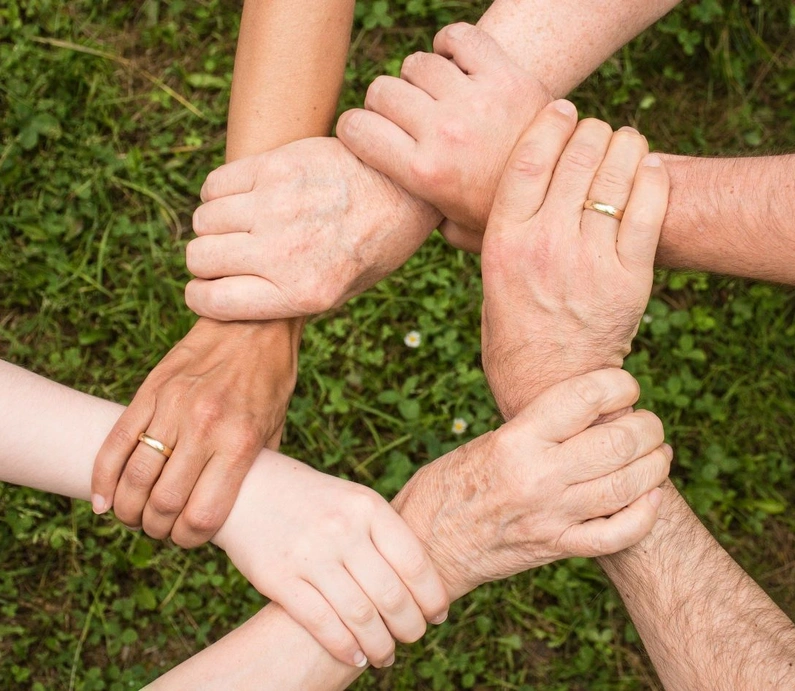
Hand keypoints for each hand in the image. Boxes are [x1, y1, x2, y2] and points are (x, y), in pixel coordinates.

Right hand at [91, 318, 299, 546]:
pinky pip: (116, 442)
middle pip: (163, 503)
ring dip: (128, 509)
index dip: (189, 539)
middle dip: (156, 529)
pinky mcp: (151, 390)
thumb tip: (237, 508)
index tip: (188, 539)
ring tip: (134, 516)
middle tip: (159, 529)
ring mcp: (173, 407)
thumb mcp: (275, 428)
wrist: (253, 323)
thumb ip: (254, 469)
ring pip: (134, 477)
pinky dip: (102, 478)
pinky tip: (103, 500)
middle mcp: (204, 427)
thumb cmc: (270, 380)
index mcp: (239, 442)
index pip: (202, 515)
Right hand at [184, 137, 441, 320]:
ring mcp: (277, 206)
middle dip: (205, 261)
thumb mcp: (341, 292)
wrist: (405, 189)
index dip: (201, 297)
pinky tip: (243, 198)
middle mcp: (285, 252)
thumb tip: (230, 298)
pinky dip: (218, 194)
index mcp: (302, 293)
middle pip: (200, 258)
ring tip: (239, 225)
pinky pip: (215, 184)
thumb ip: (287, 299)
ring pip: (203, 220)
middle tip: (227, 256)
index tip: (206, 289)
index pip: (212, 301)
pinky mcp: (276, 166)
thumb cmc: (373, 246)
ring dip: (213, 226)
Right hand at [212, 453, 448, 668]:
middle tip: (414, 638)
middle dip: (410, 626)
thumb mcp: (353, 500)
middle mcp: (342, 529)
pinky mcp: (279, 578)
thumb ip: (383, 533)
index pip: (414, 562)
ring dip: (381, 645)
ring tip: (387, 656)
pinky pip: (322, 623)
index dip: (432, 596)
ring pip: (360, 616)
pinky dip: (345, 648)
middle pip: (391, 595)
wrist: (248, 487)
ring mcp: (310, 554)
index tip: (438, 615)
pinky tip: (356, 657)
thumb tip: (422, 582)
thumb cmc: (312, 499)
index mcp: (367, 507)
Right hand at [337, 22, 549, 252]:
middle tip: (404, 117)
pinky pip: (459, 37)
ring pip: (417, 64)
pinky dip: (450, 44)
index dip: (354, 128)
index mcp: (424, 173)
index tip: (365, 133)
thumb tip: (397, 211)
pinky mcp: (505, 75)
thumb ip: (421, 218)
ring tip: (434, 96)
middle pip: (382, 91)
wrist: (566, 191)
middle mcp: (444, 132)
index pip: (356, 128)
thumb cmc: (503, 214)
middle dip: (384, 104)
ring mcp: (475, 100)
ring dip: (419, 78)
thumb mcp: (456, 231)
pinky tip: (454, 64)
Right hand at [392, 369, 669, 598]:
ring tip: (658, 453)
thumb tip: (588, 413)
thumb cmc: (447, 486)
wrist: (426, 547)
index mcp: (515, 440)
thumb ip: (535, 430)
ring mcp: (551, 516)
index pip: (584, 397)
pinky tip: (651, 497)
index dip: (619, 384)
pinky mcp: (557, 548)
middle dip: (648, 426)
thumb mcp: (485, 442)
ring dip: (655, 465)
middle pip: (618, 441)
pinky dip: (645, 514)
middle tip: (649, 423)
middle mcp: (538, 476)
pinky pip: (618, 534)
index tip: (626, 386)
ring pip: (628, 486)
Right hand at [481, 103, 668, 418]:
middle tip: (597, 130)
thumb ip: (485, 237)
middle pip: (577, 156)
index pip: (529, 158)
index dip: (550, 122)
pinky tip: (650, 168)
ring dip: (626, 146)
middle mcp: (545, 244)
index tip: (562, 108)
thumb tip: (463, 205)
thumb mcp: (488, 279)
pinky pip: (649, 210)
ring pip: (616, 175)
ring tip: (626, 143)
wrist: (550, 383)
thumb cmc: (513, 331)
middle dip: (592, 130)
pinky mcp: (629, 278)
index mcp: (504, 241)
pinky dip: (653, 178)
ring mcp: (590, 260)